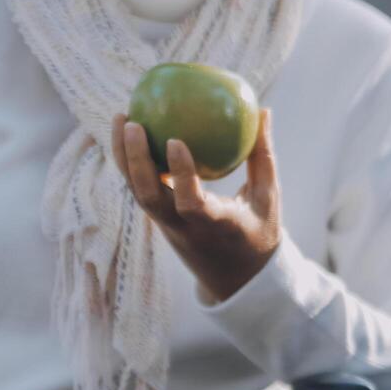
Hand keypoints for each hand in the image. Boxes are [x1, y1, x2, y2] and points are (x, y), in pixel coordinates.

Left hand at [111, 109, 281, 302]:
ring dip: (124, 158)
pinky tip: (130, 132)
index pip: (190, 203)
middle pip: (149, 197)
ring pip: (137, 193)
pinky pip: (141, 189)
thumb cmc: (259, 232)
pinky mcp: (159, 222)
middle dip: (135, 161)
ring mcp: (167, 227)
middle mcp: (184, 229)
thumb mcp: (268, 198)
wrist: (237, 279)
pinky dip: (132, 162)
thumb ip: (262, 155)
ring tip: (122, 117)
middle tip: (133, 121)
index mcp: (215, 226)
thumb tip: (262, 110)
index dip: (179, 174)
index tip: (173, 141)